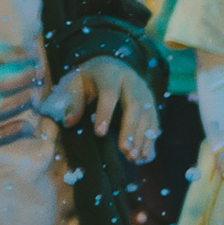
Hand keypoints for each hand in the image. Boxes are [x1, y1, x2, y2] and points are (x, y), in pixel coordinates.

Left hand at [39, 56, 159, 163]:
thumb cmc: (87, 79)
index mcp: (110, 73)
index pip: (109, 93)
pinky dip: (150, 140)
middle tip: (124, 150)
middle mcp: (132, 81)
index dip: (105, 112)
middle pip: (135, 105)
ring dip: (142, 137)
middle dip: (130, 129)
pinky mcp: (151, 103)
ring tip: (134, 157)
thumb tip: (69, 122)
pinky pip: (154, 121)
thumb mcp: (75, 84)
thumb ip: (73, 101)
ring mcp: (145, 91)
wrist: (109, 66)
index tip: (99, 133)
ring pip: (148, 114)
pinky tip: (145, 156)